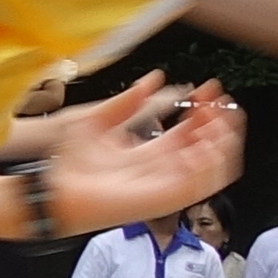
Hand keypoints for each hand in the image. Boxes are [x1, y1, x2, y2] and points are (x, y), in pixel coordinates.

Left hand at [57, 84, 243, 226]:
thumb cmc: (68, 164)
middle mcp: (161, 170)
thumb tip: (153, 79)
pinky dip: (210, 164)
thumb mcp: (97, 121)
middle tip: (221, 101)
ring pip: (211, 166)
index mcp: (148, 154)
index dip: (201, 109)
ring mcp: (165, 185)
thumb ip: (126, 101)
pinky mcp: (164, 198)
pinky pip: (201, 185)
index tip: (209, 89)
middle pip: (204, 147)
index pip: (188, 131)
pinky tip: (208, 142)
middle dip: (217, 122)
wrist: (54, 189)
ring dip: (222, 141)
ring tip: (222, 118)